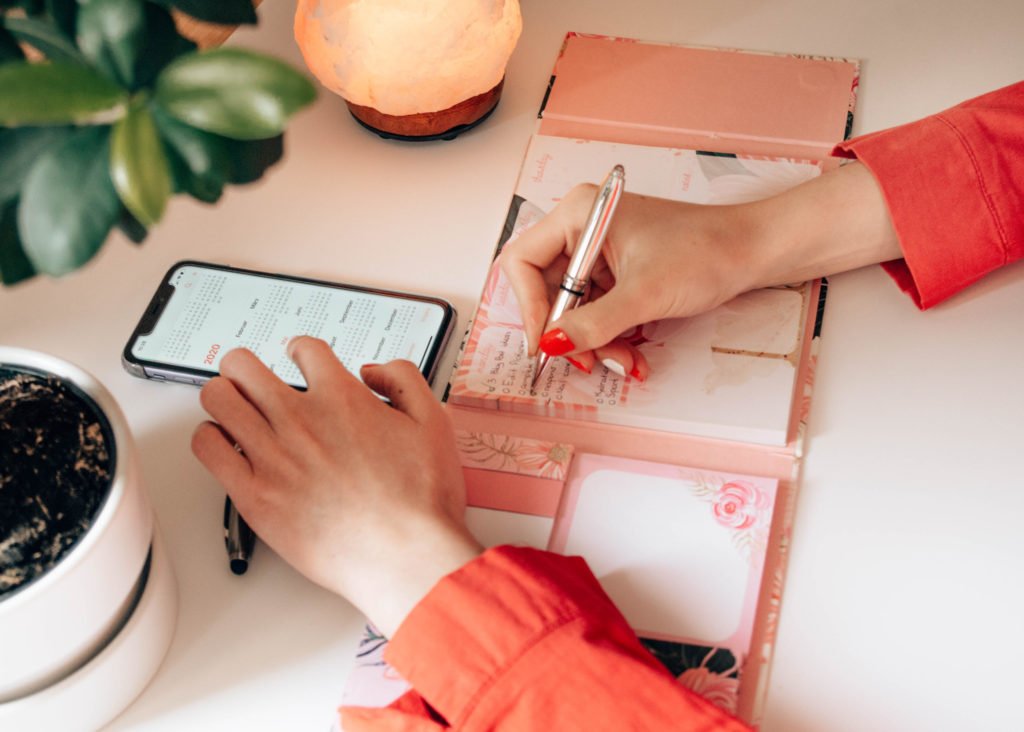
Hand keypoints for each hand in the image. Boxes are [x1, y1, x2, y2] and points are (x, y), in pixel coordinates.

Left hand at [191, 338, 481, 636]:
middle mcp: (300, 421)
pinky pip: (207, 448)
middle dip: (247, 366)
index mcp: (342, 398)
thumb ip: (405, 380)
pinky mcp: (253, 495)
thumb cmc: (420, 501)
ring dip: (224, 396)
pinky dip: (210, 438)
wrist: (404, 556)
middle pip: (243, 365)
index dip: (301, 351)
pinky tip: (226, 445)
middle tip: (253, 379)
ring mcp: (272, 457)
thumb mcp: (434, 424)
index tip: (300, 360)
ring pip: (217, 398)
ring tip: (234, 408)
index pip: (303, 348)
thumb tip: (374, 371)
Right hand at [501, 162, 901, 374]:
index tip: (545, 342)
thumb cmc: (707, 251)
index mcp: (579, 213)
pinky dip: (609, 336)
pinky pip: (596, 311)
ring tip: (623, 360)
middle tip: (585, 359)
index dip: (528, 306)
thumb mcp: (644, 294)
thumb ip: (593, 323)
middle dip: (567, 331)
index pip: (522, 262)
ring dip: (592, 341)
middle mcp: (583, 228)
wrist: (754, 251)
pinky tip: (631, 354)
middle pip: (545, 289)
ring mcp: (600, 251)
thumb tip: (552, 344)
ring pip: (572, 307)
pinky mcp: (618, 272)